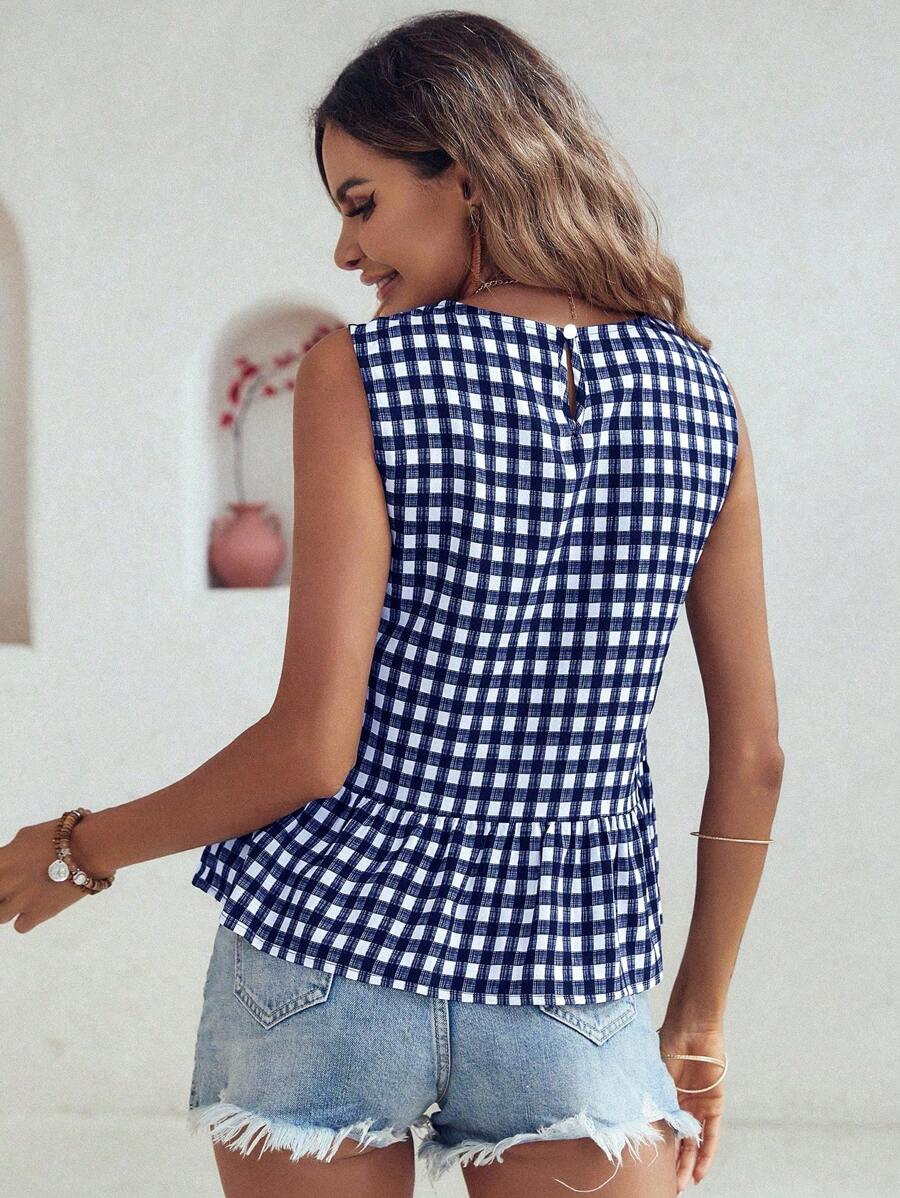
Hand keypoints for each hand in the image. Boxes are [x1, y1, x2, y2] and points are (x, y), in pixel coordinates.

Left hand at [0, 819, 93, 933]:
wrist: (91, 848)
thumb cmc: (64, 834)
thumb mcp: (29, 835)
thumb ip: (12, 851)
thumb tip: (8, 860)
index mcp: (4, 858)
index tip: (5, 875)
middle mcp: (8, 880)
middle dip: (1, 892)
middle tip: (12, 889)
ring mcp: (22, 899)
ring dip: (8, 908)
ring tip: (23, 899)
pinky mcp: (39, 913)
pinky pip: (20, 927)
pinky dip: (26, 920)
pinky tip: (36, 908)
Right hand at [657, 1018, 726, 1192]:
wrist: (691, 1030)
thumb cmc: (667, 1045)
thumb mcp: (654, 1078)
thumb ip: (653, 1101)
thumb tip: (640, 1128)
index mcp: (664, 1097)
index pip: (661, 1130)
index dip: (657, 1150)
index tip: (649, 1169)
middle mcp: (681, 1105)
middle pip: (678, 1141)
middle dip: (673, 1164)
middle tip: (668, 1184)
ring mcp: (698, 1106)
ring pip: (694, 1142)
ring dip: (689, 1164)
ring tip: (684, 1183)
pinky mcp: (714, 1106)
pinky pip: (711, 1135)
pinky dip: (707, 1153)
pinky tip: (701, 1172)